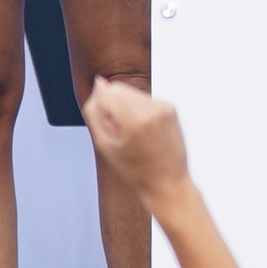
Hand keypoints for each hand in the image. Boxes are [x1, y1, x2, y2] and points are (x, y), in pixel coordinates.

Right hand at [80, 78, 192, 212]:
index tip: (107, 129)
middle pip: (119, 88)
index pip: (106, 92)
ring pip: (132, 92)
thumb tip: (98, 84)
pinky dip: (139, 111)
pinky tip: (144, 132)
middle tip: (119, 134)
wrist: (167, 183)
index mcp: (134, 119)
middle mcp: (152, 108)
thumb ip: (95, 112)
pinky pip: (145, 99)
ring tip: (133, 135)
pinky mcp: (171, 107)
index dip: (101, 109)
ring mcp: (164, 106)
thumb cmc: (134, 170)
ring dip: (125, 107)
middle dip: (113, 105)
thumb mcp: (105, 146)